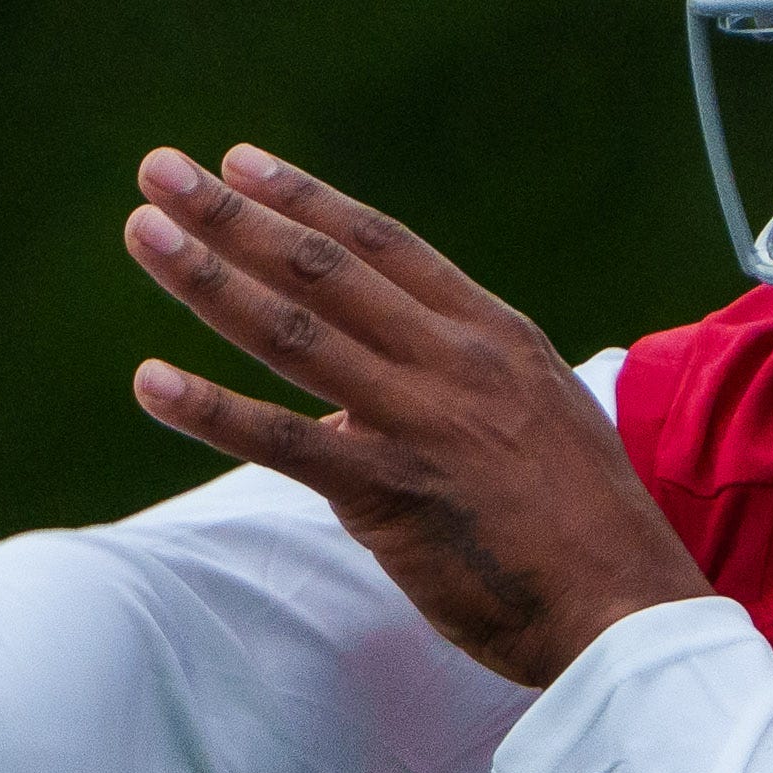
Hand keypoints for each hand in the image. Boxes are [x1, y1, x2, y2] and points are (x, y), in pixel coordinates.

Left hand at [118, 147, 712, 689]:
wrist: (628, 609)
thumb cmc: (586, 528)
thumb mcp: (536, 421)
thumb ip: (450, 394)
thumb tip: (354, 407)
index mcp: (492, 335)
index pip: (382, 245)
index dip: (305, 199)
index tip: (240, 163)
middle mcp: (453, 361)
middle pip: (324, 268)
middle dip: (232, 214)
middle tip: (158, 171)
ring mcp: (421, 422)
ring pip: (295, 333)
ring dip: (207, 278)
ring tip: (143, 234)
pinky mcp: (393, 495)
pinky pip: (286, 443)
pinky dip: (212, 410)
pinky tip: (152, 383)